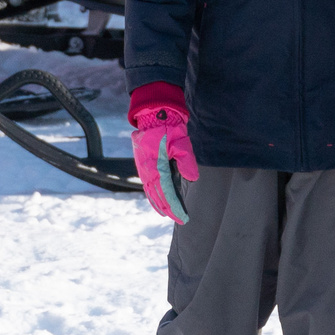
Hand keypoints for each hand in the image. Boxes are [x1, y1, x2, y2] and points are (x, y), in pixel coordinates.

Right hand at [128, 85, 199, 223]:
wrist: (153, 115)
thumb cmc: (169, 128)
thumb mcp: (182, 142)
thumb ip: (187, 161)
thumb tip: (191, 178)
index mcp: (156, 167)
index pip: (167, 193)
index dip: (175, 207)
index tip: (183, 217)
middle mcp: (147, 170)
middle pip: (157, 196)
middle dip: (168, 209)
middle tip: (179, 219)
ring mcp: (143, 168)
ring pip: (150, 191)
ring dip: (158, 204)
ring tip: (166, 213)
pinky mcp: (142, 164)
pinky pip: (147, 184)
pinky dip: (152, 194)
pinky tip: (157, 199)